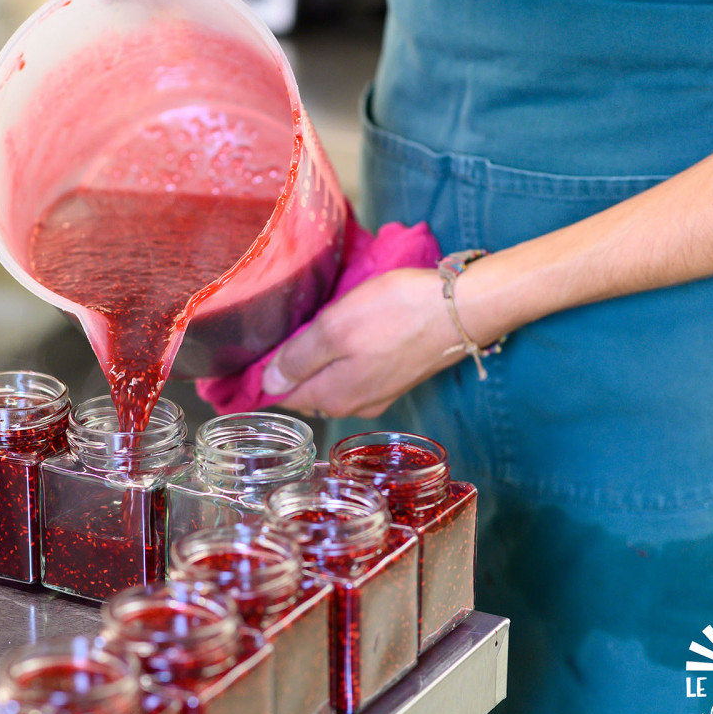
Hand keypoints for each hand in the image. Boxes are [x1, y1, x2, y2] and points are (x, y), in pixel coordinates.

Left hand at [261, 267, 465, 418]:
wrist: (462, 309)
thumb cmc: (397, 313)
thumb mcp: (335, 329)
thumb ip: (298, 359)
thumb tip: (267, 385)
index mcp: (332, 396)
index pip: (281, 395)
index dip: (263, 375)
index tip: (250, 351)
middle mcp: (352, 404)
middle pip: (306, 390)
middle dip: (289, 369)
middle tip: (277, 333)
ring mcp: (377, 394)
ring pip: (331, 381)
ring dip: (316, 362)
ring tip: (308, 330)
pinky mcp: (396, 378)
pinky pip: (355, 373)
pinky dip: (342, 358)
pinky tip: (344, 335)